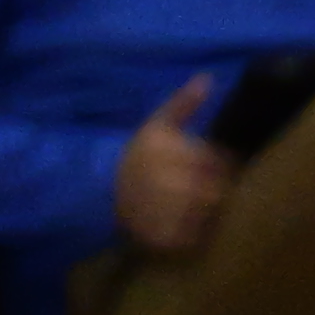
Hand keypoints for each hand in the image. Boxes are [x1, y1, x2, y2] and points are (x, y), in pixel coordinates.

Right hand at [121, 78, 230, 255]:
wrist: (100, 193)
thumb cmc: (136, 157)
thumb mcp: (156, 126)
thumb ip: (183, 104)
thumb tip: (208, 77)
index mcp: (161, 147)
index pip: (214, 160)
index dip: (213, 165)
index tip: (200, 168)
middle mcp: (160, 177)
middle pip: (214, 190)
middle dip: (209, 190)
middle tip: (192, 190)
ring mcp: (158, 208)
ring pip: (206, 213)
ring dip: (201, 212)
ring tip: (182, 206)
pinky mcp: (157, 235)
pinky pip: (192, 236)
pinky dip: (190, 233)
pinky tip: (175, 222)